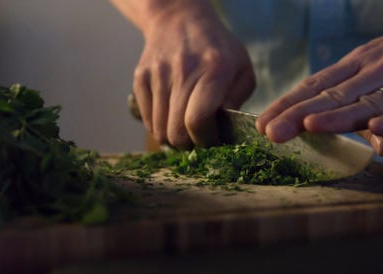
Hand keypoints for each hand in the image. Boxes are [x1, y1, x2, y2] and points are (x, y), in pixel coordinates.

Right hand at [132, 2, 254, 148]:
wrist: (179, 19)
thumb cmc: (218, 49)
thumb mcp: (242, 69)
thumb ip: (237, 100)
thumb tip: (224, 129)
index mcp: (214, 70)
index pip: (198, 120)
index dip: (206, 140)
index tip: (214, 141)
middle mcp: (182, 71)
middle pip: (176, 132)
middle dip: (190, 145)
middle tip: (199, 140)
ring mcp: (157, 75)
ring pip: (159, 131)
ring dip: (174, 139)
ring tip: (186, 130)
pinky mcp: (140, 78)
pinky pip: (147, 120)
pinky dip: (160, 127)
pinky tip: (173, 118)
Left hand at [256, 7, 382, 155]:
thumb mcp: (377, 67)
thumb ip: (353, 98)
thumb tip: (322, 129)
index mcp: (360, 62)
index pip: (317, 85)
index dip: (288, 104)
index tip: (262, 123)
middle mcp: (378, 69)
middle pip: (334, 95)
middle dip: (299, 115)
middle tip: (271, 133)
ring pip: (369, 102)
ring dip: (339, 116)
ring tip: (310, 126)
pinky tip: (377, 129)